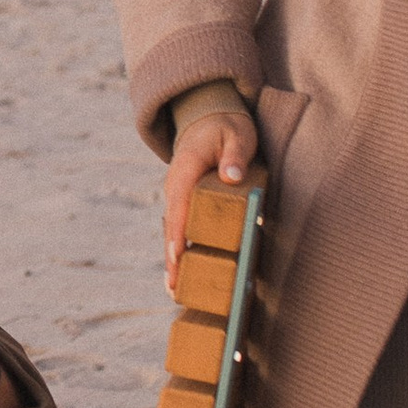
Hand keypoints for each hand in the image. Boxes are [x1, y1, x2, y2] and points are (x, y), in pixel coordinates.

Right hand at [162, 106, 257, 288]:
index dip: (178, 231)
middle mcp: (176, 186)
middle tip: (174, 287)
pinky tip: (182, 273)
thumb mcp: (236, 133)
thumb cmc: (225, 127)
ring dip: (173, 260)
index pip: (179, 204)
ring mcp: (178, 196)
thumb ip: (235, 154)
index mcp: (186, 169)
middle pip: (171, 225)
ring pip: (172, 231)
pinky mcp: (185, 203)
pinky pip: (180, 229)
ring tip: (174, 290)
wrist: (206, 117)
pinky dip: (179, 251)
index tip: (178, 254)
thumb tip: (231, 176)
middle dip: (171, 256)